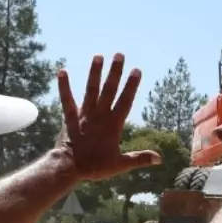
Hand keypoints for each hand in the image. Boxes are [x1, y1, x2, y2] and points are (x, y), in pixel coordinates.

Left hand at [54, 55, 160, 179]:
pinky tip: (62, 71)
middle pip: (109, 90)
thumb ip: (139, 158)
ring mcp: (84, 114)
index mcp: (113, 125)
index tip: (136, 70)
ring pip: (91, 90)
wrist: (70, 167)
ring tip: (98, 56)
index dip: (131, 85)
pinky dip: (64, 86)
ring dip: (94, 73)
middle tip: (119, 55)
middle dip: (115, 72)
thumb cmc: (95, 167)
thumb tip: (159, 158)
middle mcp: (99, 115)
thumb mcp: (120, 165)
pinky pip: (67, 99)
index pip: (125, 101)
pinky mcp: (70, 117)